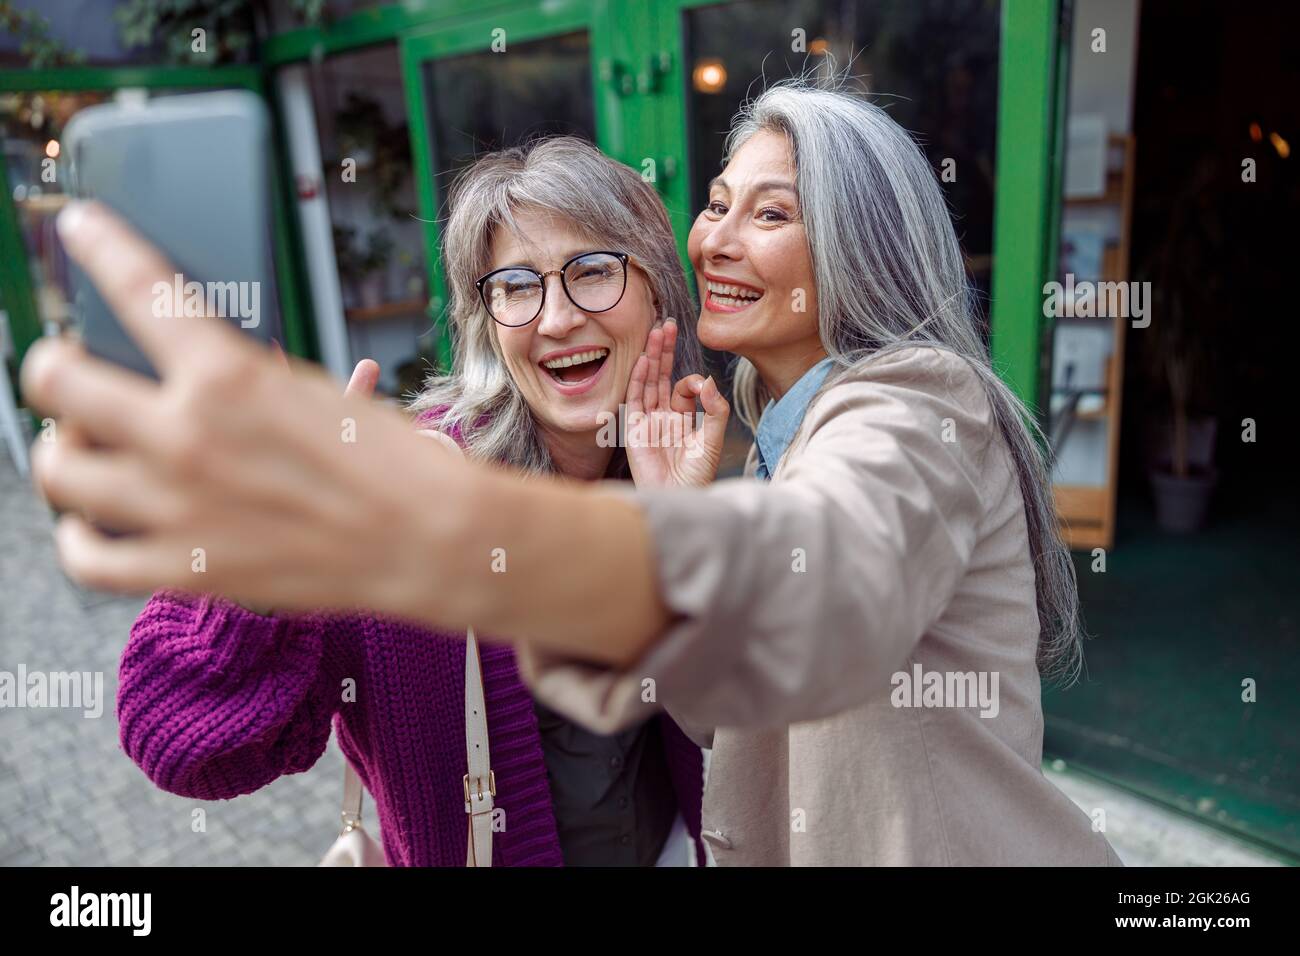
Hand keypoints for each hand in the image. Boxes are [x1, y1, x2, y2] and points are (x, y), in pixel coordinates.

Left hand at [22, 201, 468, 618]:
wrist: (430, 539)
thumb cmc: (393, 463)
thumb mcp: (316, 393)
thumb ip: (244, 380)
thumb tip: (209, 370)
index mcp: (227, 374)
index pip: (133, 284)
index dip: (97, 243)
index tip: (81, 230)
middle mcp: (185, 436)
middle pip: (55, 379)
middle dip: (54, 364)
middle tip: (72, 367)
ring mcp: (175, 507)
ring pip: (56, 468)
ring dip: (61, 448)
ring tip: (81, 446)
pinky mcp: (183, 570)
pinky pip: (85, 557)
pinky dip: (77, 537)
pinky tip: (93, 522)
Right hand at [624, 320, 728, 487]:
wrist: (679, 496)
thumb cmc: (697, 475)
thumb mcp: (712, 438)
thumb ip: (714, 409)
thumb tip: (709, 380)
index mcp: (682, 420)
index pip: (683, 389)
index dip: (692, 381)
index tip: (702, 386)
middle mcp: (662, 418)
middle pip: (662, 378)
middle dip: (665, 352)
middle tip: (668, 325)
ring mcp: (646, 422)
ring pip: (648, 383)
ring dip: (651, 357)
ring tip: (657, 331)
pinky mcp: (634, 429)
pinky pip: (635, 399)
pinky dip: (639, 379)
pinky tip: (644, 360)